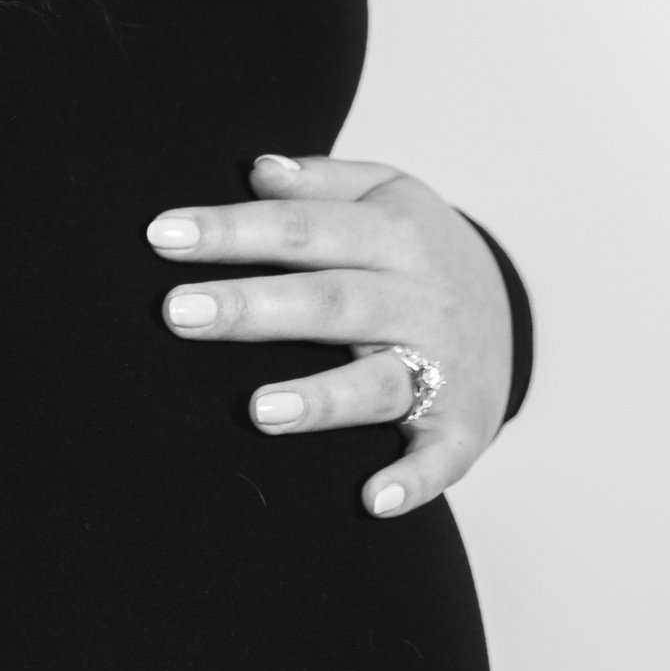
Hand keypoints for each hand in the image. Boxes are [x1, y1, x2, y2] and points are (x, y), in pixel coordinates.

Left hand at [144, 152, 512, 517]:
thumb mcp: (386, 192)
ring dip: (321, 400)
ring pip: (377, 382)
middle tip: (177, 313)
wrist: (510, 310)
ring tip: (257, 410)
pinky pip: (439, 458)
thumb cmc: (415, 248)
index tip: (159, 235)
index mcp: (392, 234)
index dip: (231, 230)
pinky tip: (372, 501)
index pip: (301, 228)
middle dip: (252, 309)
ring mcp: (441, 365)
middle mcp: (416, 299)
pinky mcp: (461, 426)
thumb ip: (320, 182)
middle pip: (329, 303)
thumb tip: (257, 169)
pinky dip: (412, 481)